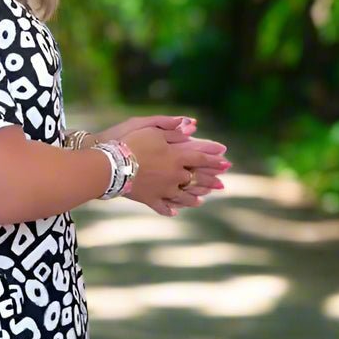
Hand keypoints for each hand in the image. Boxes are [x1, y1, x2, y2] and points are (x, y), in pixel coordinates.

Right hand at [92, 115, 229, 215]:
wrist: (112, 165)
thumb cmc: (131, 143)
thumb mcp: (152, 129)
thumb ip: (173, 129)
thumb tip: (192, 126)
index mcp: (176, 157)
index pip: (200, 157)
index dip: (213, 159)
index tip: (226, 162)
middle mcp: (173, 175)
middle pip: (194, 179)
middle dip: (209, 181)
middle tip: (221, 185)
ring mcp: (162, 190)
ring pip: (182, 196)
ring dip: (192, 198)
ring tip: (200, 201)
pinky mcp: (150, 199)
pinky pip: (161, 206)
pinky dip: (168, 209)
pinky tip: (174, 212)